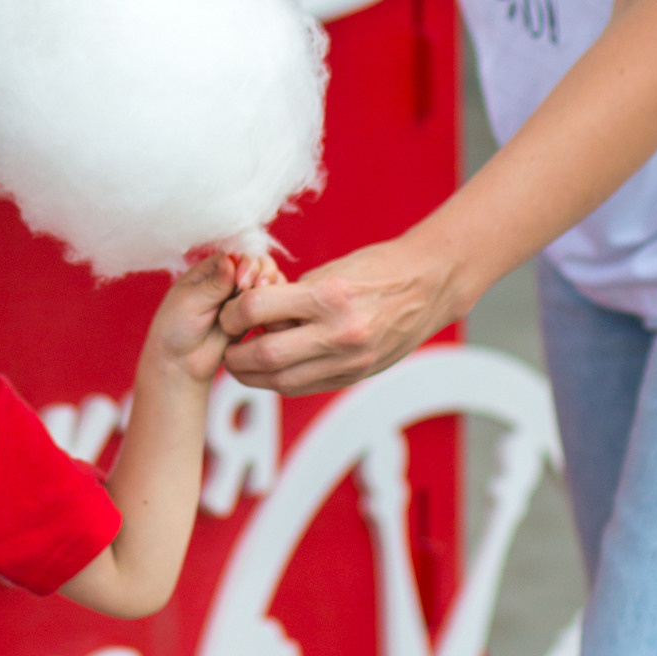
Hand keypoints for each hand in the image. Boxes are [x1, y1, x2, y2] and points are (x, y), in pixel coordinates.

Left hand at [143, 248, 279, 388]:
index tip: (243, 280)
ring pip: (269, 284)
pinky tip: (270, 315)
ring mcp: (244, 299)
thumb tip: (231, 259)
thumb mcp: (190, 302)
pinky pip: (273, 306)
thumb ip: (213, 283)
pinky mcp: (255, 318)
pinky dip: (276, 306)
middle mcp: (231, 279)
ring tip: (263, 304)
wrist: (181, 364)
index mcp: (212, 268)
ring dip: (271, 289)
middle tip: (254, 289)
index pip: (239, 254)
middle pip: (259, 264)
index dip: (247, 262)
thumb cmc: (176, 329)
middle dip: (262, 273)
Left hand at [221, 233, 463, 396]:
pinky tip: (274, 366)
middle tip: (227, 344)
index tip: (228, 311)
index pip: (257, 309)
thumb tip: (252, 312)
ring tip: (244, 359)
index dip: (232, 312)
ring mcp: (350, 361)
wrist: (429, 286)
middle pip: (265, 357)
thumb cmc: (377, 269)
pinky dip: (282, 379)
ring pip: (282, 381)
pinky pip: (305, 386)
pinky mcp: (355, 376)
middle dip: (236, 354)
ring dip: (254, 374)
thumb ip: (292, 296)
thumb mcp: (329, 271)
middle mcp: (339, 334)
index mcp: (329, 297)